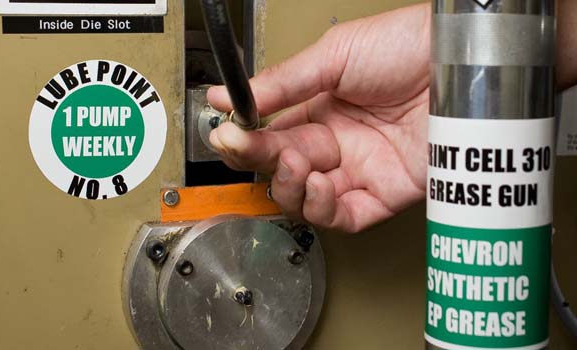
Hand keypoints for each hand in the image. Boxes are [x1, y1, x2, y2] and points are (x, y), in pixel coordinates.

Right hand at [208, 4, 430, 232]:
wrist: (458, 61)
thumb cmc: (406, 46)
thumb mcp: (333, 56)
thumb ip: (281, 83)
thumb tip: (227, 98)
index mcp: (320, 113)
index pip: (271, 139)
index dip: (247, 142)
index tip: (228, 135)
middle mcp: (338, 146)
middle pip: (283, 172)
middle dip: (262, 163)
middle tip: (250, 147)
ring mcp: (360, 170)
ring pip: (307, 201)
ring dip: (290, 189)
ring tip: (294, 164)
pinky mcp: (386, 192)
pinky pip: (345, 217)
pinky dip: (323, 209)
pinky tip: (316, 185)